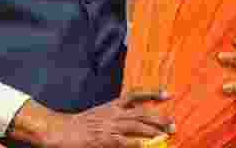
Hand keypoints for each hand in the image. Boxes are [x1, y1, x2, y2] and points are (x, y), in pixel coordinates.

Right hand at [44, 89, 174, 147]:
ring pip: (137, 126)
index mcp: (112, 105)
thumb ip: (116, 115)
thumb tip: (133, 118)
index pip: (136, 94)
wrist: (61, 130)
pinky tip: (146, 146)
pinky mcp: (104, 139)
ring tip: (166, 134)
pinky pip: (125, 141)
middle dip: (159, 118)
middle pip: (142, 112)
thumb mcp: (100, 114)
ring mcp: (109, 126)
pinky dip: (137, 144)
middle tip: (174, 124)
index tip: (168, 94)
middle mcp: (113, 113)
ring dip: (154, 131)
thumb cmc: (80, 125)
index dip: (153, 94)